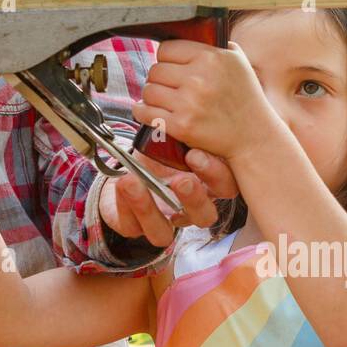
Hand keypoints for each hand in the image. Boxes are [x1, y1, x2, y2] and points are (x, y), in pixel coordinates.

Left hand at [97, 147, 238, 247]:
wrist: (126, 170)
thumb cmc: (158, 153)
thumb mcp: (172, 139)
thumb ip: (182, 135)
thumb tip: (184, 112)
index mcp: (206, 185)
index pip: (225, 186)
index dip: (215, 174)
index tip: (196, 154)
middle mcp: (189, 209)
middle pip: (203, 217)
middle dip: (194, 199)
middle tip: (182, 180)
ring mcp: (162, 223)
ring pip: (165, 234)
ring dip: (150, 209)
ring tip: (136, 183)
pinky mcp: (135, 228)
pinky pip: (132, 226)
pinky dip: (124, 205)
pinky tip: (122, 184)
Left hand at [129, 39, 289, 163]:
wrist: (254, 137)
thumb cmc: (246, 99)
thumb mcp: (238, 62)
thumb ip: (216, 45)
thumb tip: (194, 31)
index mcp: (211, 57)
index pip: (166, 49)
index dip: (167, 59)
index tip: (172, 68)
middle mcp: (199, 78)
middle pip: (155, 70)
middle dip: (160, 79)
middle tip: (169, 88)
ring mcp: (189, 103)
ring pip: (149, 91)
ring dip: (152, 96)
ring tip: (163, 101)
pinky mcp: (182, 126)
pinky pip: (147, 113)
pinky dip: (142, 112)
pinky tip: (146, 111)